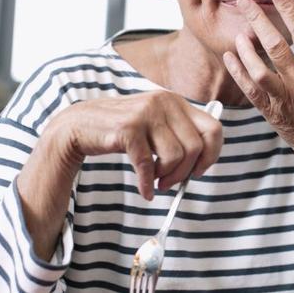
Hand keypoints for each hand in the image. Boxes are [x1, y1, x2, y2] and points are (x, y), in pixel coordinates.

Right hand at [51, 91, 222, 198]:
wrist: (80, 124)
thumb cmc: (122, 130)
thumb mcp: (155, 124)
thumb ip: (178, 135)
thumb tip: (203, 163)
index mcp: (176, 102)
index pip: (213, 128)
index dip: (211, 154)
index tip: (199, 170)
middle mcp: (165, 102)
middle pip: (195, 147)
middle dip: (185, 172)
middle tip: (170, 183)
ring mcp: (146, 113)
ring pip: (175, 156)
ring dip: (166, 177)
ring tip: (155, 180)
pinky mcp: (128, 128)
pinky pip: (147, 164)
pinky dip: (147, 183)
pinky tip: (145, 191)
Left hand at [223, 0, 293, 170]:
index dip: (289, 9)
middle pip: (276, 46)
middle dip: (259, 20)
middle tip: (245, 1)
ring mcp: (286, 100)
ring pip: (260, 69)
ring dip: (246, 49)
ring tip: (239, 33)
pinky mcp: (272, 113)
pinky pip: (250, 90)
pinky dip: (238, 71)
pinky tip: (231, 56)